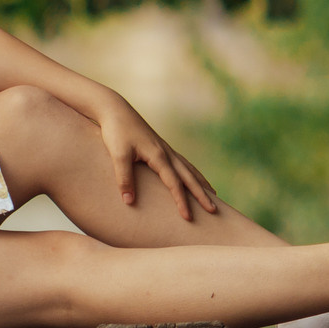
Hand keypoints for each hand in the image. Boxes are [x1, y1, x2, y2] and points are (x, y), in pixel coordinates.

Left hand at [96, 96, 218, 220]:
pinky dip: (191, 172)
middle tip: (214, 210)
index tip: (188, 217)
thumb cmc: (115, 132)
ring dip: (201, 183)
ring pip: (189, 169)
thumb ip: (124, 178)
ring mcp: (165, 149)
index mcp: (158, 156)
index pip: (174, 183)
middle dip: (201, 195)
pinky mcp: (160, 147)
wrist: (115, 110)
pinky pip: (182, 163)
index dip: (181, 201)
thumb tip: (129, 202)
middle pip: (188, 177)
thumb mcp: (117, 155)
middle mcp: (166, 153)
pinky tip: (193, 176)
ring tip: (213, 194)